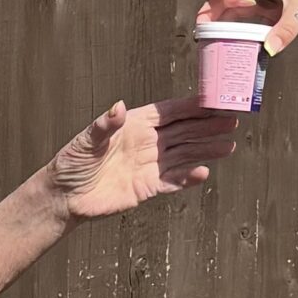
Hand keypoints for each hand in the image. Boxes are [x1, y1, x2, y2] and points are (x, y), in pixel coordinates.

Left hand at [50, 98, 240, 219]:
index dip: (190, 107)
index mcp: (135, 125)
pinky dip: (188, 178)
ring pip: (184, 155)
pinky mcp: (148, 187)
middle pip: (184, 132)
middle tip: (232, 121)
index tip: (212, 101)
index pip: (169, 113)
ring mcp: (149, 165)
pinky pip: (173, 181)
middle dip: (207, 127)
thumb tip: (119, 107)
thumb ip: (105, 124)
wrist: (65, 196)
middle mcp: (146, 143)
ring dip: (206, 150)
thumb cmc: (72, 162)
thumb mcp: (86, 140)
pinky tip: (204, 173)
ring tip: (229, 146)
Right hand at [199, 0, 297, 57]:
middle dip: (217, 17)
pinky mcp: (281, 7)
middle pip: (230, 0)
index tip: (203, 19)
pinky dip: (252, 31)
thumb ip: (286, 29)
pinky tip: (250, 45)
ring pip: (244, 12)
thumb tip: (269, 49)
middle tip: (206, 38)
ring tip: (221, 45)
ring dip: (234, 26)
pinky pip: (260, 20)